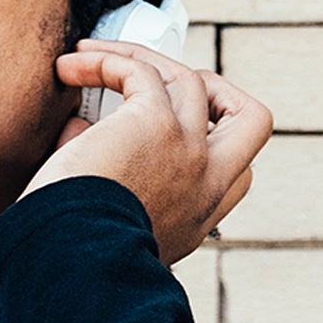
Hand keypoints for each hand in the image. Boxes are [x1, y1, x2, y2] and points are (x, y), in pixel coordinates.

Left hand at [24, 40, 273, 265]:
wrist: (73, 264)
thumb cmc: (73, 256)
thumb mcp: (106, 230)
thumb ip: (106, 184)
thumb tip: (80, 131)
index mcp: (195, 220)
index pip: (235, 176)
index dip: (210, 148)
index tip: (165, 140)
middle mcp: (203, 185)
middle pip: (251, 120)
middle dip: (218, 92)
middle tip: (166, 88)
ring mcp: (189, 150)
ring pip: (188, 78)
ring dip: (135, 58)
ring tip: (86, 59)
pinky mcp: (157, 122)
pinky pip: (141, 70)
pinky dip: (106, 59)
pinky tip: (72, 65)